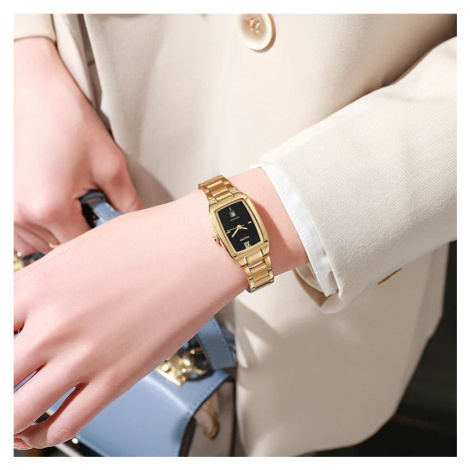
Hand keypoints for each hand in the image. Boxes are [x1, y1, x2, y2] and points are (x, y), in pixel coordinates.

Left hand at [13, 168, 307, 448]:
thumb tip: (28, 308)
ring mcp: (84, 354)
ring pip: (17, 412)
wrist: (200, 248)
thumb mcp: (82, 248)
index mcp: (39, 285)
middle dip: (1, 385)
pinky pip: (66, 423)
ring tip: (13, 421)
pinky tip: (42, 430)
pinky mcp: (118, 377)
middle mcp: (54, 324)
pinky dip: (45, 434)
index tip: (6, 356)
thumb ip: (45, 282)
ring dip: (11, 422)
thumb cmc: (152, 240)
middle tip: (8, 385)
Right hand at [14, 38, 142, 255]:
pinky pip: (19, 236)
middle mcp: (19, 216)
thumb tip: (136, 226)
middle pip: (60, 249)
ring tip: (68, 201)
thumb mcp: (109, 163)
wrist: (28, 87)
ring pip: (39, 245)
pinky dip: (38, 229)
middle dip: (80, 234)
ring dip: (58, 233)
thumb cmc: (65, 119)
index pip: (84, 250)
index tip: (110, 227)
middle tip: (90, 206)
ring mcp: (3, 212)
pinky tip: (50, 206)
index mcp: (49, 208)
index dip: (102, 242)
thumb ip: (127, 203)